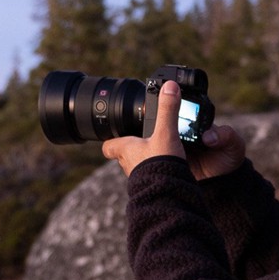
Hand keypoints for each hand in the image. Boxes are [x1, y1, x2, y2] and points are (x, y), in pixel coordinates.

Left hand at [102, 80, 244, 179]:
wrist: (168, 193)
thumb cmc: (161, 164)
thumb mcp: (166, 132)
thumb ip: (168, 110)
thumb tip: (169, 86)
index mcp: (127, 149)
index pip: (109, 145)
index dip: (109, 139)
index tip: (111, 135)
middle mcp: (129, 164)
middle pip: (123, 155)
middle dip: (131, 148)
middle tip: (140, 141)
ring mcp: (139, 178)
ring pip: (137, 166)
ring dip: (144, 161)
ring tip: (156, 155)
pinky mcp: (151, 187)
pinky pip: (150, 178)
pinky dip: (157, 172)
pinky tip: (167, 170)